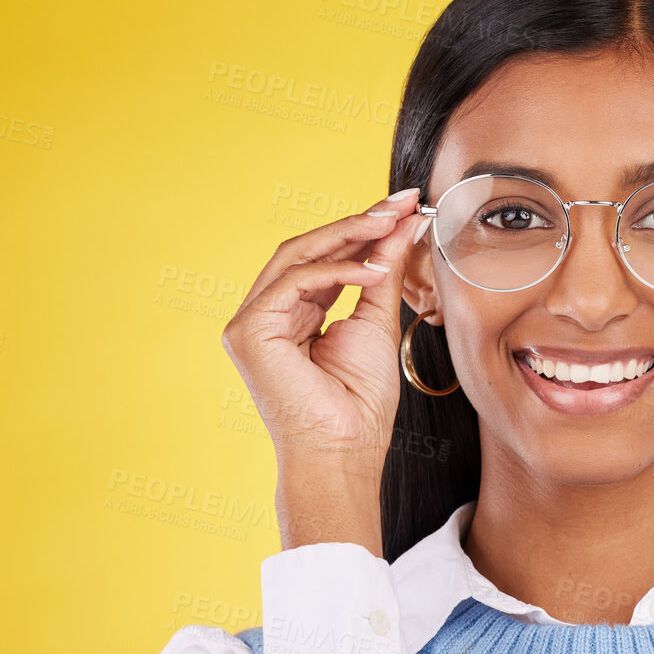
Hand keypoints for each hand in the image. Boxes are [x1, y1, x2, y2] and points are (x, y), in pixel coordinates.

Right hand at [221, 187, 428, 469]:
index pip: (326, 258)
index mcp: (293, 314)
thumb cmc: (359, 406)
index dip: (364, 229)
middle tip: (402, 200)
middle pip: (308, 249)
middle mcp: (266, 314)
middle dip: (358, 222)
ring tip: (392, 221)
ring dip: (349, 235)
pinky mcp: (248, 331)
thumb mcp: (377, 323)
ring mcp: (251, 322)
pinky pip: (292, 282)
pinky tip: (372, 271)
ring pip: (296, 256)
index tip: (405, 207)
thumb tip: (403, 225)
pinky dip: (334, 272)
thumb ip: (383, 273)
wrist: (343, 453)